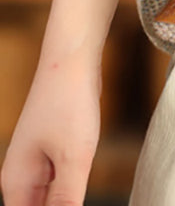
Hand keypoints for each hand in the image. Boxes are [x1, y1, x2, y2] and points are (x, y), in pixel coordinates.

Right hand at [0, 49, 100, 205]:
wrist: (72, 57)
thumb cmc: (70, 101)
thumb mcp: (75, 156)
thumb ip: (67, 200)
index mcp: (16, 183)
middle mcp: (22, 178)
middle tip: (76, 196)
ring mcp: (38, 165)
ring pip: (49, 203)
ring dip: (65, 205)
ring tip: (80, 189)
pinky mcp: (55, 153)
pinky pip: (60, 187)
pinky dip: (71, 196)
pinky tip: (82, 195)